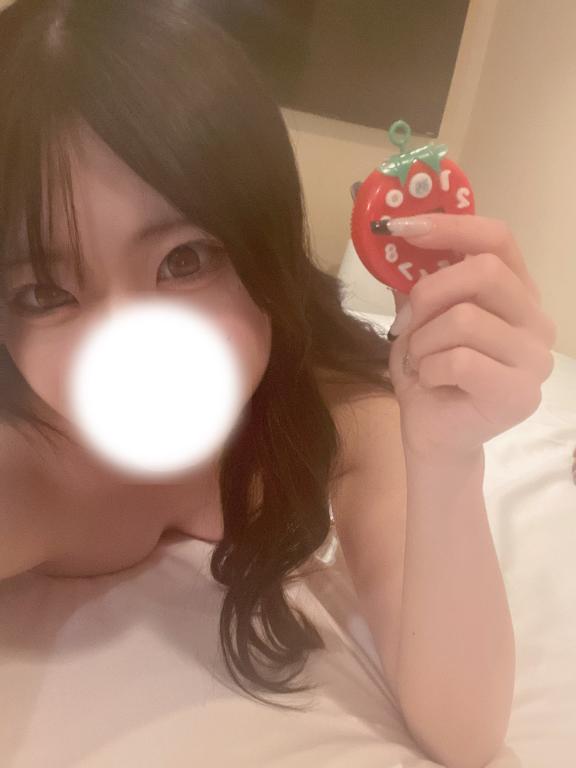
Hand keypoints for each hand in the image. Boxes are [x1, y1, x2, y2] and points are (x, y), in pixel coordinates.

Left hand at [386, 214, 556, 461]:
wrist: (434, 435)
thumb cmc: (430, 374)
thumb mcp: (417, 319)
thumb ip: (416, 281)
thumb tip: (395, 234)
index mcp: (516, 292)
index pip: (498, 238)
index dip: (450, 226)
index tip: (401, 227)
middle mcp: (536, 319)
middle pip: (484, 271)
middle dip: (428, 294)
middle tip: (406, 324)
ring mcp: (535, 358)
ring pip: (465, 318)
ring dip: (422, 341)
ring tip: (420, 361)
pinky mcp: (520, 394)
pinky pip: (459, 360)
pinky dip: (428, 369)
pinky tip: (430, 382)